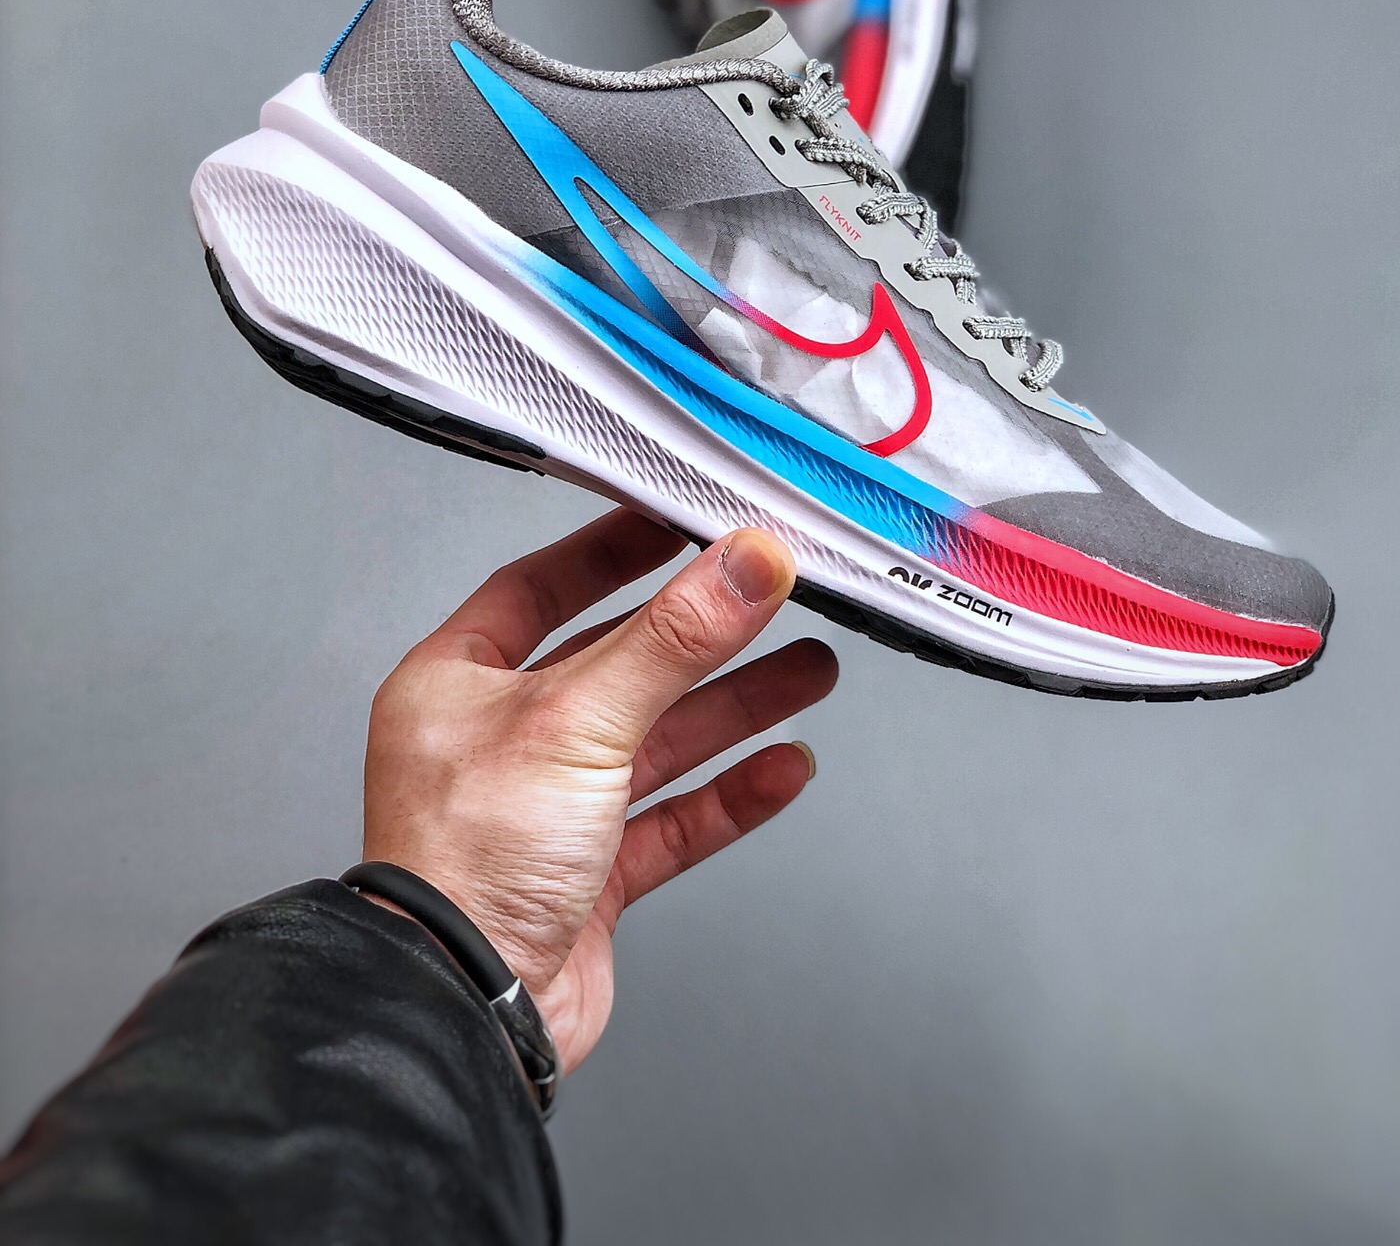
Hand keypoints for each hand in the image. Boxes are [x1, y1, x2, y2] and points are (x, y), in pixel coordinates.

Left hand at [362, 509, 836, 1072]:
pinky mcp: (586, 878)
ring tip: (807, 672)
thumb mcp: (578, 719)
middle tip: (770, 597)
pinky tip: (783, 769)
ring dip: (732, 709)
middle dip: (702, 637)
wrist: (463, 1012)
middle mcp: (496, 742)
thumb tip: (743, 563)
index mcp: (456, 684)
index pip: (539, 589)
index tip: (677, 522)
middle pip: (616, 664)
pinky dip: (729, 795)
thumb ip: (672, 638)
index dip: (611, 552)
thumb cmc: (465, 865)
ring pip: (654, 742)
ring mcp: (544, 812)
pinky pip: (670, 821)